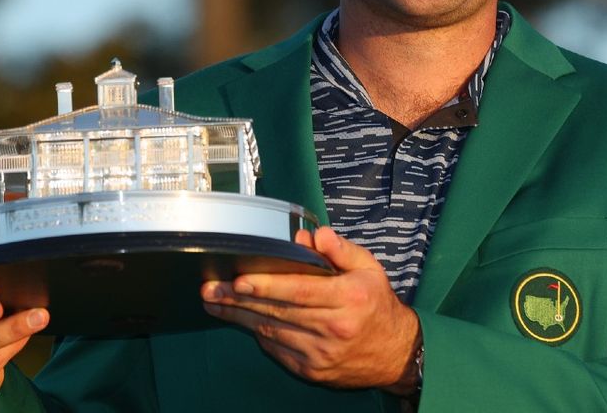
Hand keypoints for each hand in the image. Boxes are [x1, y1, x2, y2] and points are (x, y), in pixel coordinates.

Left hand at [201, 227, 420, 393]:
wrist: (395, 354)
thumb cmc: (377, 305)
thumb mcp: (369, 269)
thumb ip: (341, 250)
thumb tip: (314, 236)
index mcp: (350, 298)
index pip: (301, 290)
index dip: (268, 285)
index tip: (240, 279)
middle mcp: (335, 327)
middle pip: (279, 311)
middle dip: (240, 299)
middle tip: (211, 288)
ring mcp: (321, 353)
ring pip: (272, 331)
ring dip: (240, 316)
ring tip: (215, 301)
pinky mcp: (312, 370)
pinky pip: (277, 349)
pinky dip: (257, 333)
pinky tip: (240, 319)